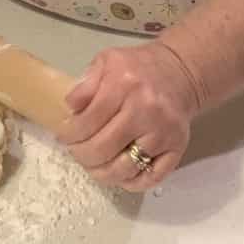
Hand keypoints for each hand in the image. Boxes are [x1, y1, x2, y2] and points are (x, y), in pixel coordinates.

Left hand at [58, 41, 201, 191]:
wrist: (179, 73)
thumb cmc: (138, 68)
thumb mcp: (107, 61)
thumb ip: (86, 83)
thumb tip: (69, 108)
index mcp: (124, 84)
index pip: (88, 121)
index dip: (70, 134)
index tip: (64, 137)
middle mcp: (145, 109)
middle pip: (103, 148)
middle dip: (81, 155)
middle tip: (75, 152)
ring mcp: (163, 133)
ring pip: (123, 169)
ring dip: (101, 173)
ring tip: (92, 165)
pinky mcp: (177, 149)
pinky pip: (149, 178)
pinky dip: (129, 182)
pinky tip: (117, 173)